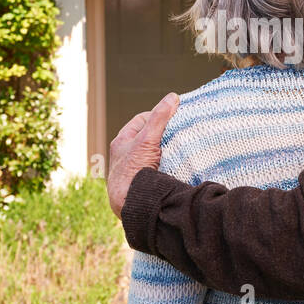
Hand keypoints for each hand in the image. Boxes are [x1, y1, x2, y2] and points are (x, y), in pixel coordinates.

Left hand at [108, 92, 179, 216]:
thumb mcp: (147, 140)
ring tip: (181, 149)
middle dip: (164, 134)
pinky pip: (157, 169)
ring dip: (167, 152)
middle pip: (148, 137)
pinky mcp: (142, 183)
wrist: (130, 205)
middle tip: (181, 132)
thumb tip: (172, 97)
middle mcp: (126, 155)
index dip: (158, 115)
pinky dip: (167, 166)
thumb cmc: (132, 171)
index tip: (173, 116)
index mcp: (122, 142)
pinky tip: (177, 167)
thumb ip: (160, 118)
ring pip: (153, 154)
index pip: (141, 120)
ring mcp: (134, 170)